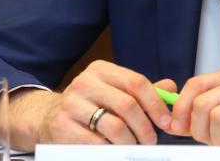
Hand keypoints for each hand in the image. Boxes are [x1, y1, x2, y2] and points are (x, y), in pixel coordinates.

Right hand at [3, 61, 175, 149]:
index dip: (155, 104)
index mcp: (101, 70)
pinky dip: (111, 150)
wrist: (48, 117)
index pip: (136, 82)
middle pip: (128, 105)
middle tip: (151, 140)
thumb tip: (171, 88)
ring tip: (134, 147)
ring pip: (115, 127)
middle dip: (145, 127)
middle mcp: (85, 83)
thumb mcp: (113, 91)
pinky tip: (114, 149)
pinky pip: (97, 143)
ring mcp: (72, 104)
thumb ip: (142, 90)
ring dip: (131, 142)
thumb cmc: (89, 105)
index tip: (165, 121)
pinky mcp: (63, 126)